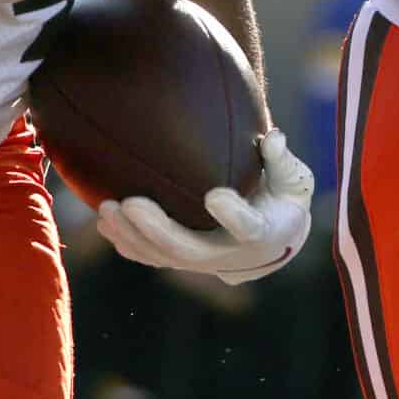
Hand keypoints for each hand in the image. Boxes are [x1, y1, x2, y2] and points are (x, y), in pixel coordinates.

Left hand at [93, 128, 314, 284]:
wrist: (271, 238)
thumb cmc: (282, 198)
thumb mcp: (294, 180)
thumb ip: (282, 160)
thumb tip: (273, 137)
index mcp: (262, 233)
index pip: (247, 228)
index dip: (232, 215)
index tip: (214, 195)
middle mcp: (228, 255)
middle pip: (189, 250)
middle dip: (157, 229)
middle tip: (131, 202)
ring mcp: (201, 261)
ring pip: (162, 257)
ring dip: (131, 235)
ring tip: (106, 208)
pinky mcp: (181, 261)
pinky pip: (150, 258)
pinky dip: (126, 243)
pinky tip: (104, 222)